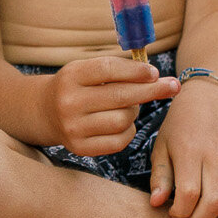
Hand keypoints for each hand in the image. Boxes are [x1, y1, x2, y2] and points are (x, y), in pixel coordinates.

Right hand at [48, 56, 178, 157]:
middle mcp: (69, 102)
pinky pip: (119, 141)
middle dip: (151, 90)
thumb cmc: (76, 86)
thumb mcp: (85, 70)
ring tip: (128, 106)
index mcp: (71, 76)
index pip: (108, 70)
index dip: (135, 71)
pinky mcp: (80, 148)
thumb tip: (154, 76)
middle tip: (174, 86)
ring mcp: (73, 127)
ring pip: (123, 120)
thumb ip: (115, 70)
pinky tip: (122, 123)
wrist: (44, 112)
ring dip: (134, 112)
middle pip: (120, 96)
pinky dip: (128, 131)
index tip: (155, 72)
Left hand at [148, 84, 217, 217]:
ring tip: (200, 210)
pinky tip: (212, 198)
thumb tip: (156, 203)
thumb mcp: (161, 147)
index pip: (189, 194)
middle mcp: (215, 154)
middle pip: (213, 203)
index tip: (172, 211)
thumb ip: (160, 177)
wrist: (209, 101)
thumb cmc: (179, 127)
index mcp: (189, 150)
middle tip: (187, 217)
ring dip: (215, 215)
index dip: (180, 211)